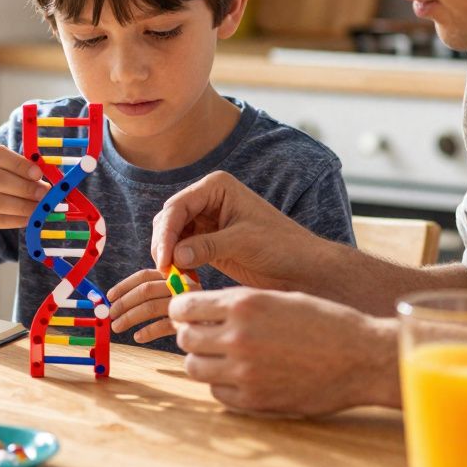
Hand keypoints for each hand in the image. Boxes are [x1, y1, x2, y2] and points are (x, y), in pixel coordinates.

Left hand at [107, 268, 201, 343]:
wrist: (225, 324)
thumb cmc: (197, 311)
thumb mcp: (178, 295)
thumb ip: (158, 292)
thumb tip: (119, 302)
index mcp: (177, 274)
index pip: (146, 275)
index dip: (124, 285)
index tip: (110, 296)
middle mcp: (184, 284)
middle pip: (146, 290)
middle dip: (124, 302)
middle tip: (111, 315)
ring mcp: (189, 302)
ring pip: (151, 307)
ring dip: (129, 317)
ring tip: (117, 327)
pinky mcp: (192, 321)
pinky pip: (163, 325)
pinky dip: (147, 332)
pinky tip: (138, 337)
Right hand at [151, 170, 325, 290]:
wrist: (303, 267)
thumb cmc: (281, 246)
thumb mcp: (243, 242)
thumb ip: (207, 246)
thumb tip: (174, 258)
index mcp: (216, 187)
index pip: (178, 206)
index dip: (166, 233)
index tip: (164, 260)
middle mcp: (207, 200)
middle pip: (169, 220)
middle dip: (163, 245)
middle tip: (165, 272)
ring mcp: (206, 221)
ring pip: (171, 236)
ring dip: (169, 256)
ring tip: (175, 278)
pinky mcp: (207, 242)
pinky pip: (181, 251)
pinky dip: (178, 264)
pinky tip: (185, 279)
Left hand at [169, 287, 397, 414]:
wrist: (362, 357)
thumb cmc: (325, 321)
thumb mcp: (278, 297)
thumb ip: (238, 304)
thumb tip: (200, 310)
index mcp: (244, 304)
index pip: (184, 307)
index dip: (182, 310)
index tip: (189, 314)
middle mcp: (238, 337)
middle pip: (185, 338)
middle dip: (191, 335)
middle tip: (206, 336)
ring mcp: (244, 372)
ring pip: (195, 368)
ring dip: (203, 361)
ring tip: (222, 357)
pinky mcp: (255, 400)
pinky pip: (217, 393)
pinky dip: (222, 385)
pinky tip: (240, 376)